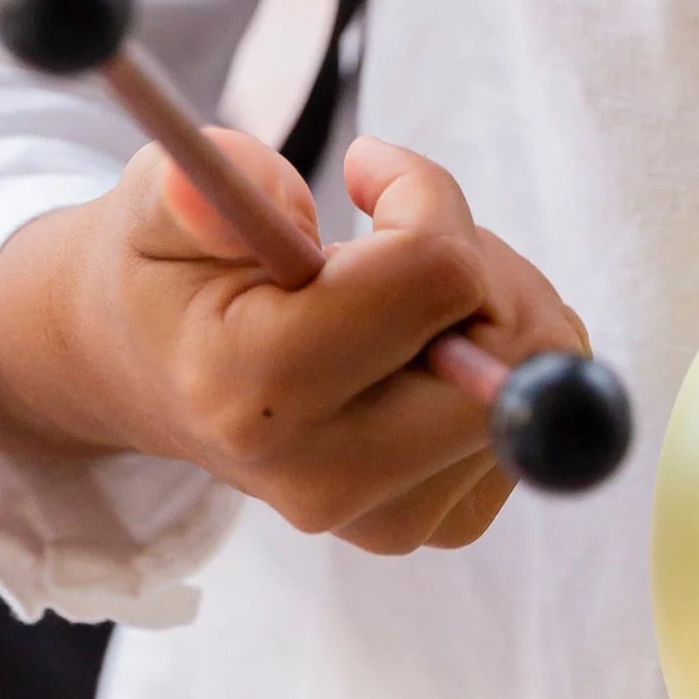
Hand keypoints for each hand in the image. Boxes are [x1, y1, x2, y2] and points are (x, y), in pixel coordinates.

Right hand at [0, 132, 590, 553]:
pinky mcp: (442, 523)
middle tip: (399, 236)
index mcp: (251, 391)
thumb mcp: (162, 197)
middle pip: (517, 346)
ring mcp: (389, 517)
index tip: (368, 175)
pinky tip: (418, 350)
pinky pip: (539, 414)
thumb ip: (218, 182)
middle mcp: (326, 477)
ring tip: (398, 294)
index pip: (437, 274)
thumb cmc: (173, 270)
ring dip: (497, 305)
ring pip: (542, 375)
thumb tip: (274, 195)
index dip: (422, 196)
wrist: (156, 375)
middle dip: (480, 261)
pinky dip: (505, 360)